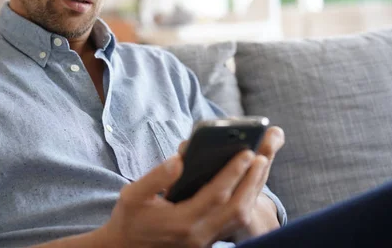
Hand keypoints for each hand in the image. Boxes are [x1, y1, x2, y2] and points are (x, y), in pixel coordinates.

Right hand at [101, 126, 283, 247]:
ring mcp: (204, 242)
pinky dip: (244, 202)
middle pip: (235, 208)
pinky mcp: (206, 243)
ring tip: (259, 166)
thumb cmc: (129, 220)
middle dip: (251, 181)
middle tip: (262, 156)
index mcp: (181, 222)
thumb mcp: (132, 195)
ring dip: (251, 191)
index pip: (215, 195)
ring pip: (237, 217)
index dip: (233, 173)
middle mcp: (197, 235)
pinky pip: (232, 222)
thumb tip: (180, 159)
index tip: (246, 153)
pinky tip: (247, 184)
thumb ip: (156, 178)